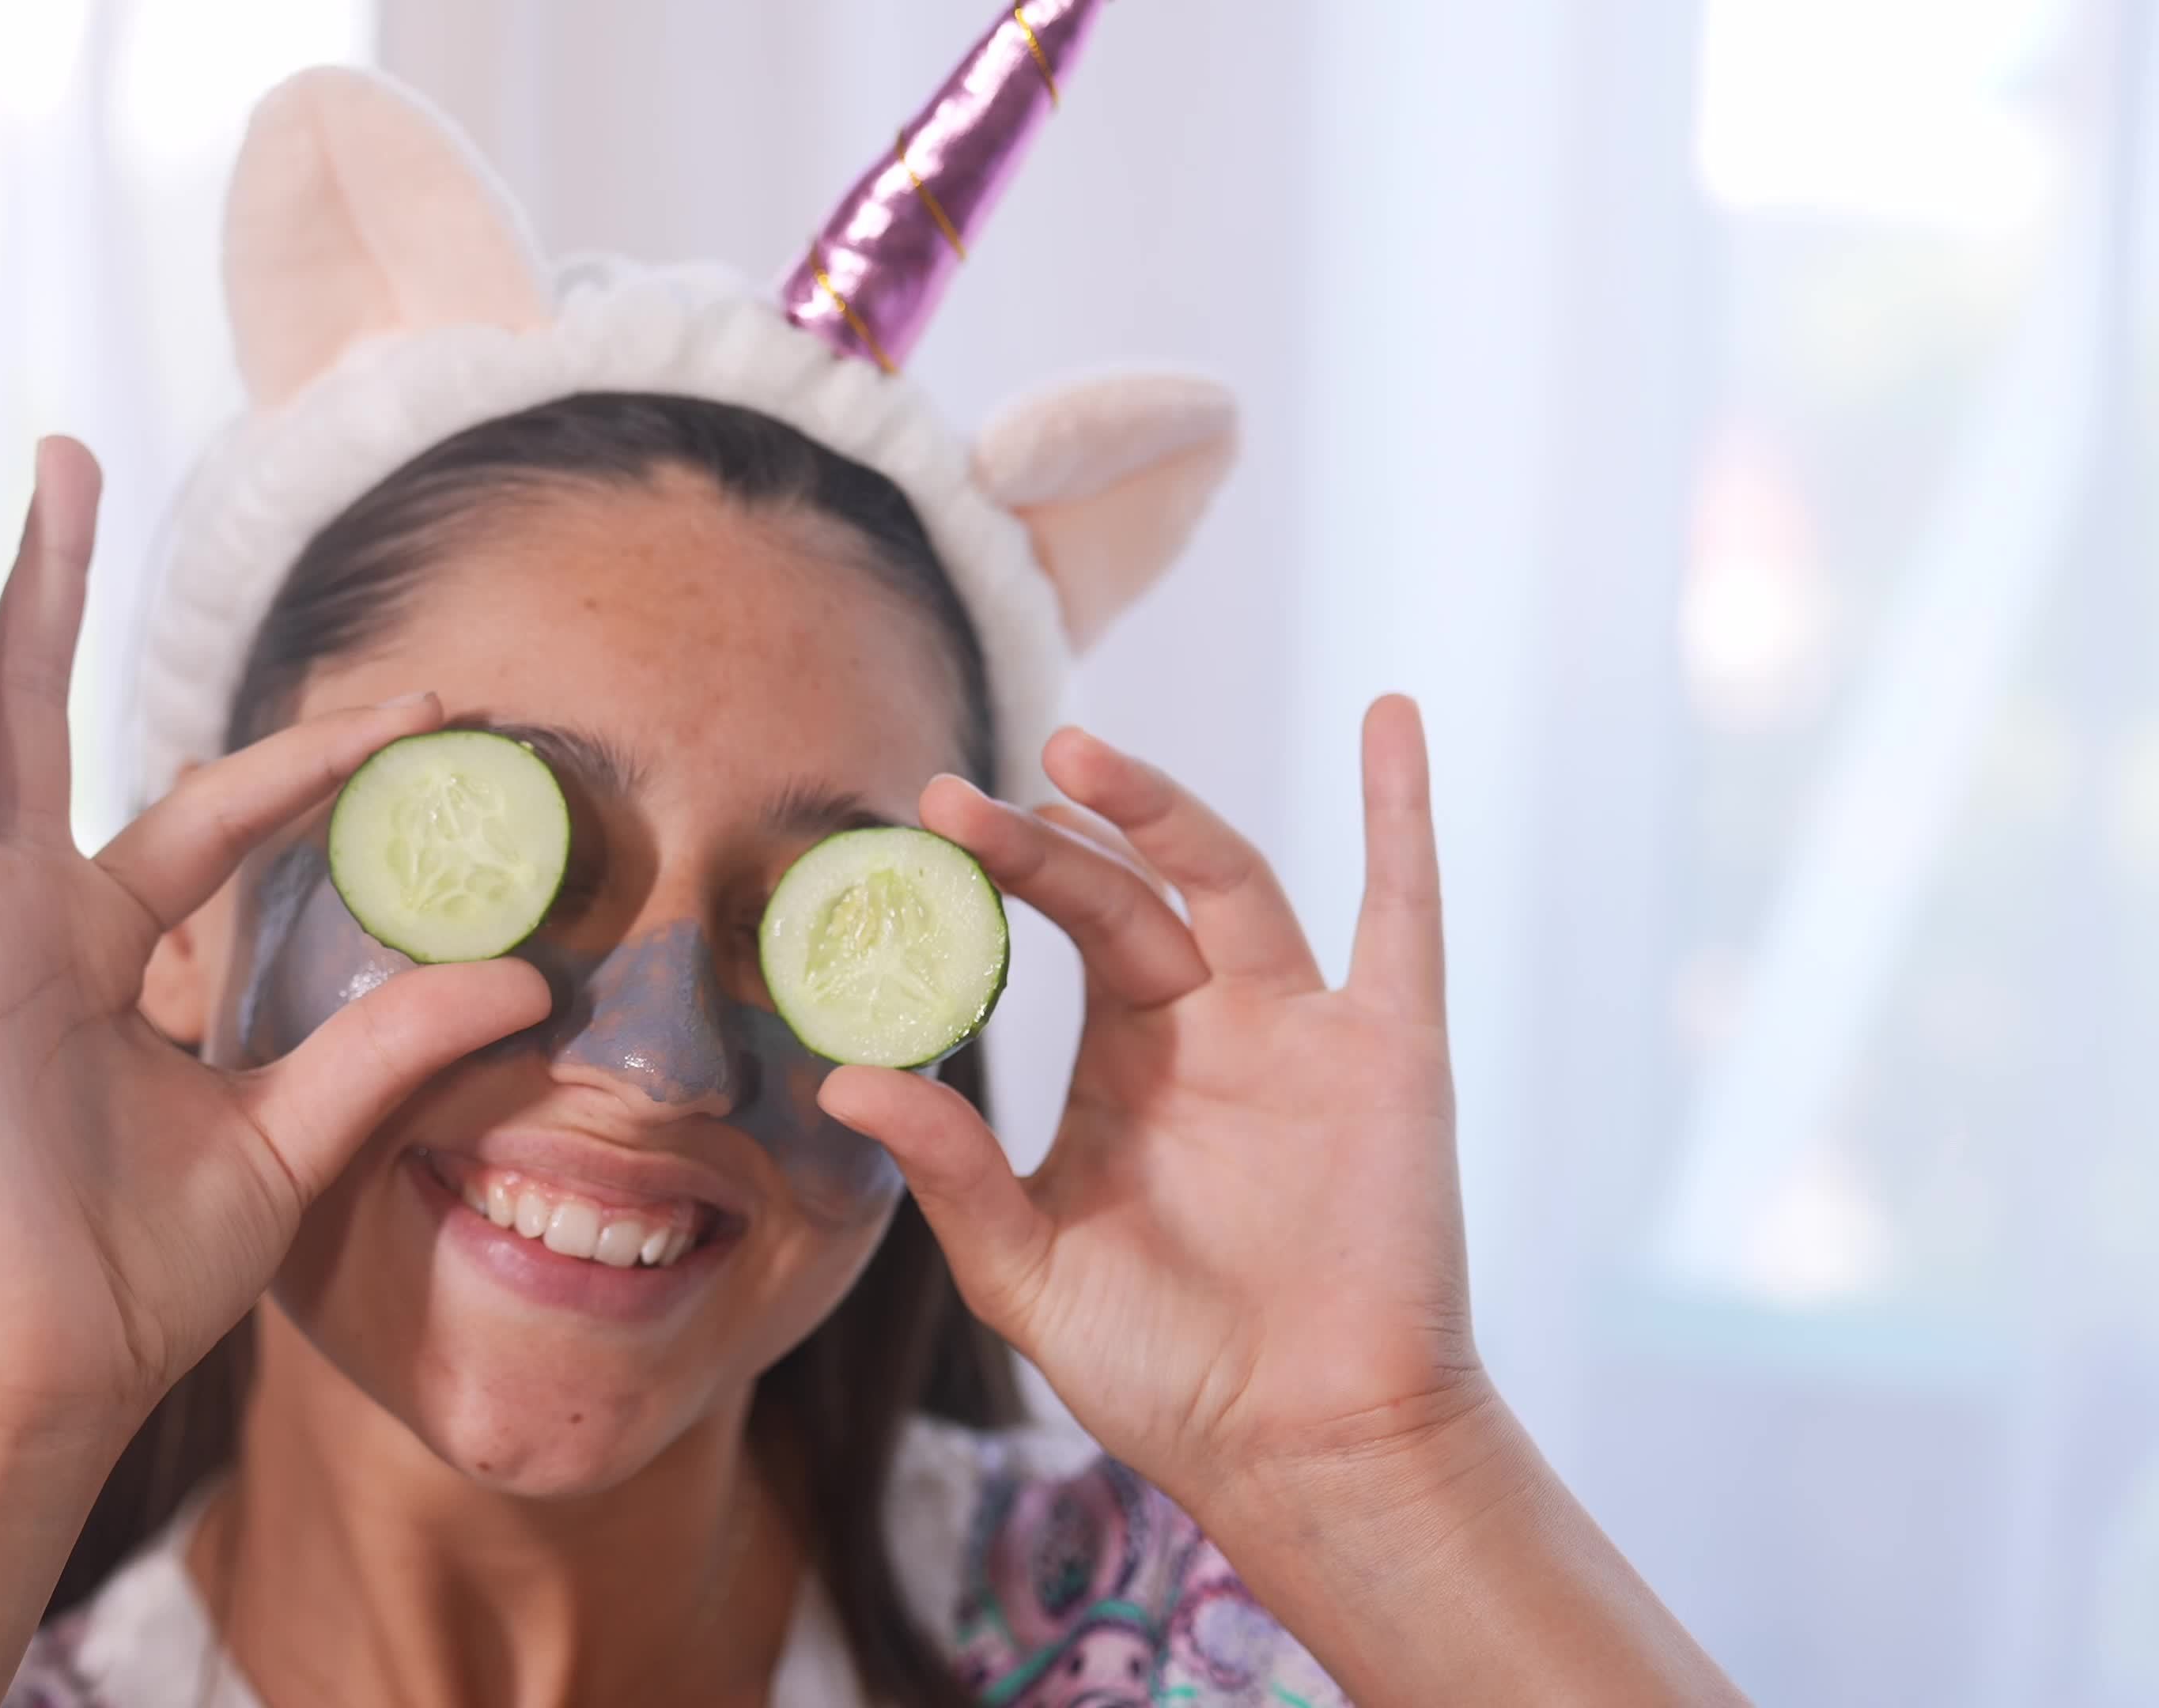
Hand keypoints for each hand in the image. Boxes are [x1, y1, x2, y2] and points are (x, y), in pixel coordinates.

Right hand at [0, 440, 548, 1443]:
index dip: (308, 754)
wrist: (47, 1370)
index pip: (208, 810)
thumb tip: (524, 978)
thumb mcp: (289, 1135)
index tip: (424, 706)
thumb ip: (388, 1043)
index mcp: (99, 951)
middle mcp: (17, 916)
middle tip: (61, 451)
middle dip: (48, 581)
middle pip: (34, 709)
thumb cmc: (135, 1275)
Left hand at [819, 698, 1473, 1507]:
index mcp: (1128, 1059)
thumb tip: (842, 1078)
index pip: (1060, 927)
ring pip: (1229, 881)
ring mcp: (1302, 1029)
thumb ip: (949, 1169)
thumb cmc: (1166, 1371)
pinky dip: (1402, 812)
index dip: (998, 874)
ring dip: (1161, 809)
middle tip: (961, 798)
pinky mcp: (1391, 1053)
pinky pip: (1405, 913)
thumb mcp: (1026, 1270)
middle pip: (1125, 891)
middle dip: (1047, 839)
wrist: (1301, 1447)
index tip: (918, 828)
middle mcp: (1212, 1023)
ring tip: (1079, 756)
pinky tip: (1391, 718)